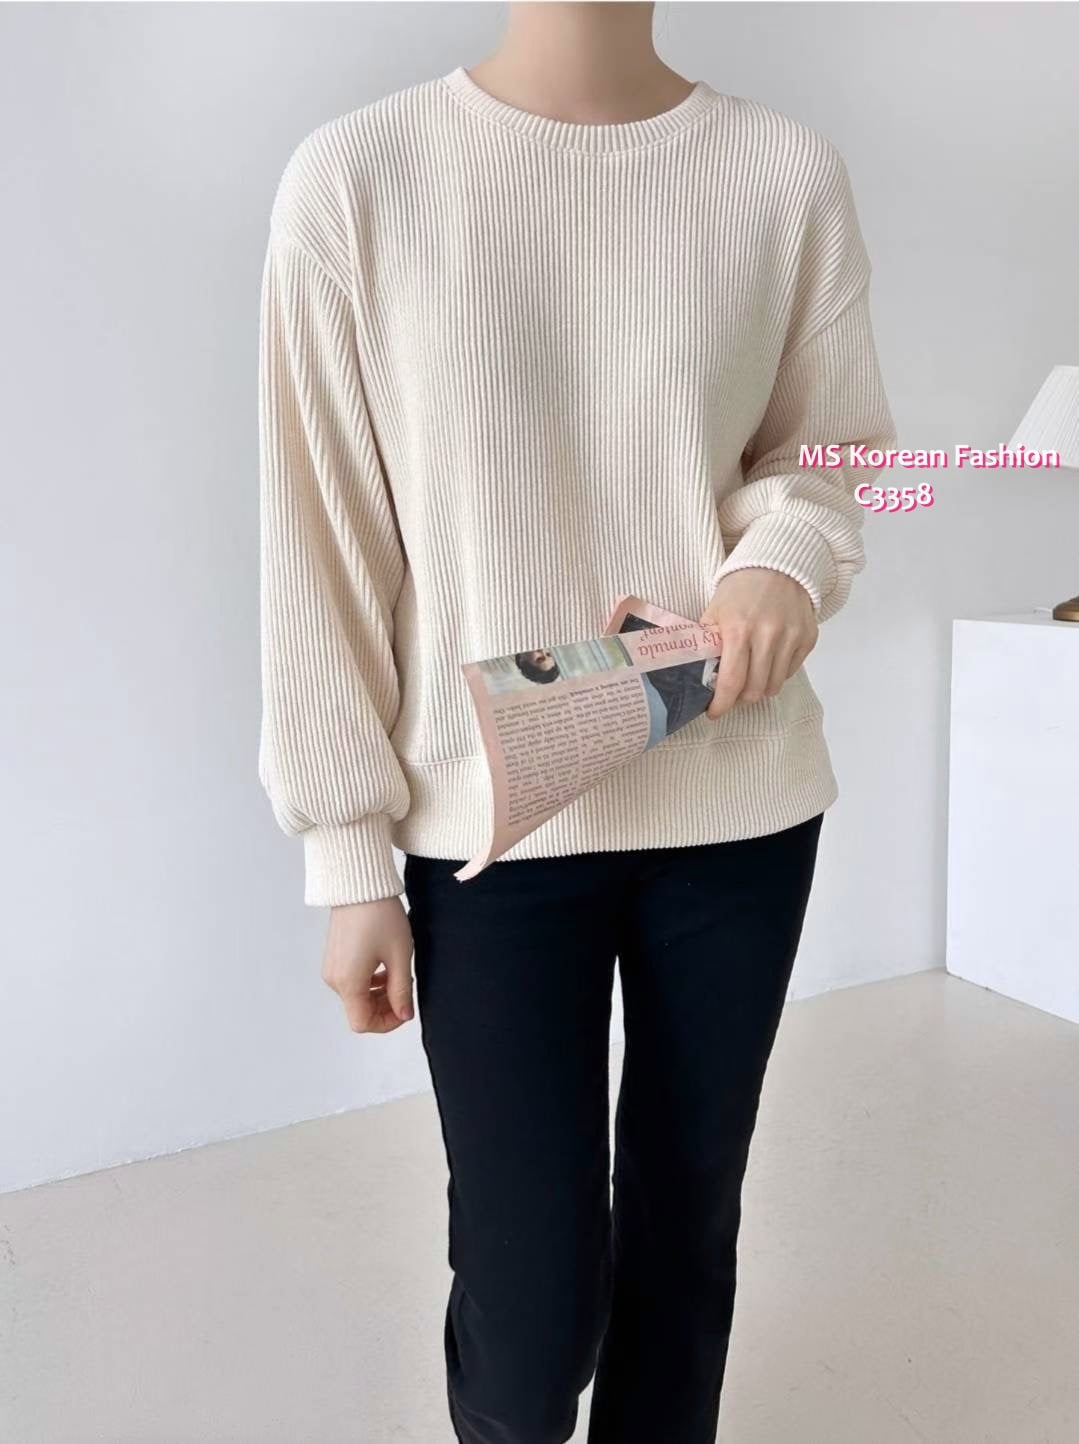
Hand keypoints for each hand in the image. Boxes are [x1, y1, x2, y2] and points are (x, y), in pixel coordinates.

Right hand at [322, 897, 414, 1032]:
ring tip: (398, 971)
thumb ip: (402, 991)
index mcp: (349, 983)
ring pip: (357, 996)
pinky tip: (385, 964)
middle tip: (407, 987)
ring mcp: (332, 968)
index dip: (387, 1023)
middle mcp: (335, 979)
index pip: (363, 1023)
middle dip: (386, 1006)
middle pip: (360, 1010)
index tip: (405, 1008)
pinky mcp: (334, 957)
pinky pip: (352, 981)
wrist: (359, 885)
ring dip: (379, 993)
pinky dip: (370, 981)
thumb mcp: (400, 956)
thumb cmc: (380, 916)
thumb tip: (405, 1015)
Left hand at [701, 568, 817, 719]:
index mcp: (738, 630)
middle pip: (755, 691)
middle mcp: (768, 635)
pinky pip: (791, 672)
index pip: (731, 683)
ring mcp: (791, 637)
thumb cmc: (740, 589)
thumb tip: (698, 678)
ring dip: (759, 688)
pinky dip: (777, 674)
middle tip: (731, 695)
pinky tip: (767, 661)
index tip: (714, 713)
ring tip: (749, 678)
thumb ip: (707, 645)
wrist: (777, 564)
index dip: (721, 705)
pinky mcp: (808, 638)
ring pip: (774, 686)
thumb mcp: (714, 612)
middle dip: (740, 699)